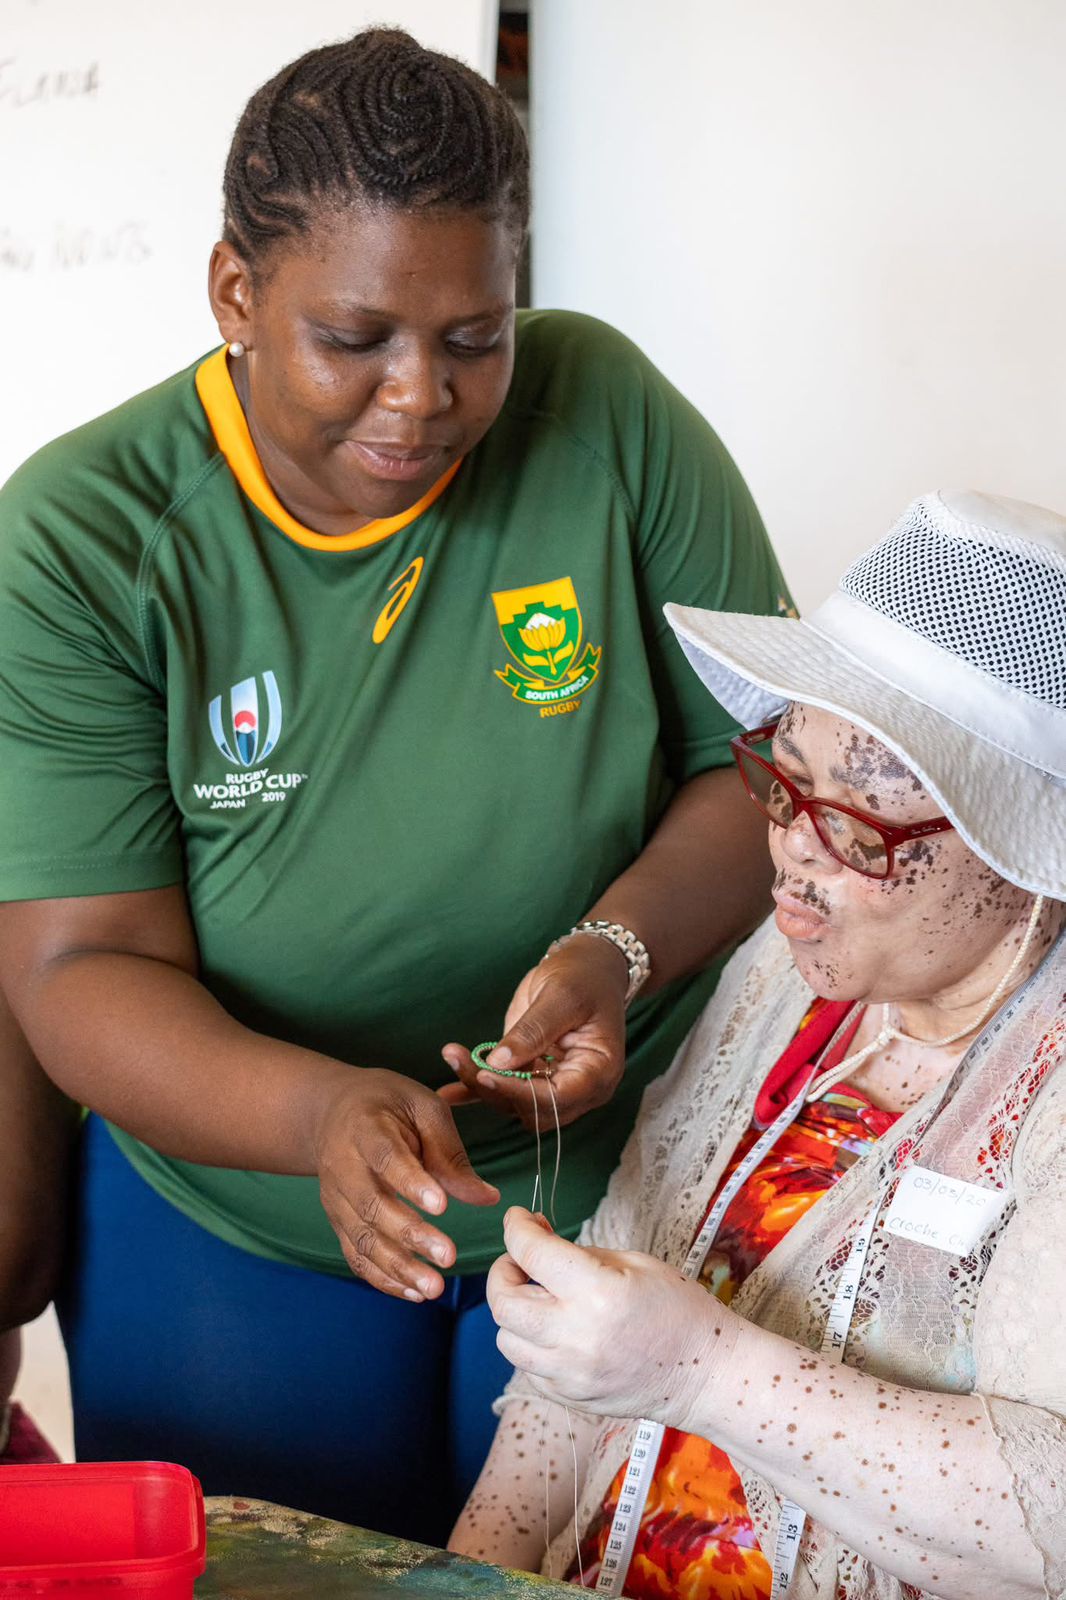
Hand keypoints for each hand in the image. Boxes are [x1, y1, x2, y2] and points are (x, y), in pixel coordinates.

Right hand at [313, 1069, 498, 1302]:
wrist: (332, 1111)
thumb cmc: (389, 1106)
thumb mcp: (423, 1108)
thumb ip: (450, 1154)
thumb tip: (488, 1198)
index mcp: (365, 1128)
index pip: (386, 1158)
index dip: (411, 1183)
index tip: (442, 1205)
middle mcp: (342, 1166)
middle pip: (372, 1205)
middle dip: (410, 1235)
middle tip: (449, 1256)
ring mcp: (336, 1198)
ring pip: (362, 1239)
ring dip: (398, 1267)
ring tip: (434, 1288)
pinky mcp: (339, 1222)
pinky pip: (356, 1256)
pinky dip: (383, 1279)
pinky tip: (414, 1292)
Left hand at [439, 935, 628, 1129]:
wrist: (587, 968)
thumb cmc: (584, 977)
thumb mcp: (561, 996)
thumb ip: (533, 1031)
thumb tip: (499, 1063)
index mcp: (598, 1071)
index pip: (558, 1098)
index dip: (521, 1093)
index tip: (486, 1074)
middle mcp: (579, 1088)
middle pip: (533, 1109)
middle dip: (496, 1090)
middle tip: (461, 1060)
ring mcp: (555, 1084)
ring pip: (513, 1103)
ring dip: (481, 1086)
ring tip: (452, 1055)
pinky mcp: (533, 1075)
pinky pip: (503, 1092)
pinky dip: (475, 1093)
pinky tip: (447, 1093)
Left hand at [487, 1208, 739, 1426]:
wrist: (707, 1373)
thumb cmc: (679, 1308)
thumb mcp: (634, 1263)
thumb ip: (579, 1256)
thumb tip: (539, 1245)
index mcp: (596, 1291)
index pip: (531, 1252)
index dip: (516, 1227)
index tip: (518, 1219)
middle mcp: (575, 1336)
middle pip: (502, 1303)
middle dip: (501, 1272)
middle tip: (520, 1261)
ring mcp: (570, 1374)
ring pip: (507, 1340)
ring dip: (513, 1312)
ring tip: (539, 1298)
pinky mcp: (571, 1398)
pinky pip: (529, 1368)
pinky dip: (531, 1345)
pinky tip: (555, 1331)